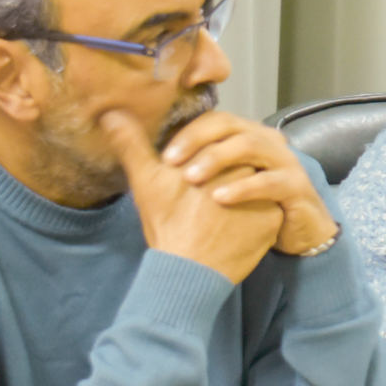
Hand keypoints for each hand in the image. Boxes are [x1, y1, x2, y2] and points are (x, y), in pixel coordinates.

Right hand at [99, 111, 282, 283]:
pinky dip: (256, 215)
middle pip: (242, 162)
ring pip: (258, 184)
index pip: (221, 143)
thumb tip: (111, 113)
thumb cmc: (167, 225)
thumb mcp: (145, 181)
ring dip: (245, 193)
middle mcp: (244, 170)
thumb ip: (132, 143)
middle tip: (208, 201)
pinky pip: (270, 208)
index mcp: (215, 155)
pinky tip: (238, 227)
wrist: (189, 271)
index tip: (194, 180)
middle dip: (229, 175)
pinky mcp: (274, 218)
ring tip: (222, 214)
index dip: (207, 160)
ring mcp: (262, 194)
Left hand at [160, 112, 338, 255]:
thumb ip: (187, 163)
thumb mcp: (218, 183)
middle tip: (171, 162)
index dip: (188, 132)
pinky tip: (219, 198)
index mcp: (247, 136)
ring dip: (217, 159)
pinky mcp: (296, 186)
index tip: (163, 155)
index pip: (215, 119)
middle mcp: (267, 141)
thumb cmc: (250, 207)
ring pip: (250, 146)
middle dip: (197, 139)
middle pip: (231, 124)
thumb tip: (140, 136)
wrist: (295, 233)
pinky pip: (269, 181)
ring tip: (191, 178)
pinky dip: (243, 187)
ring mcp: (284, 161)